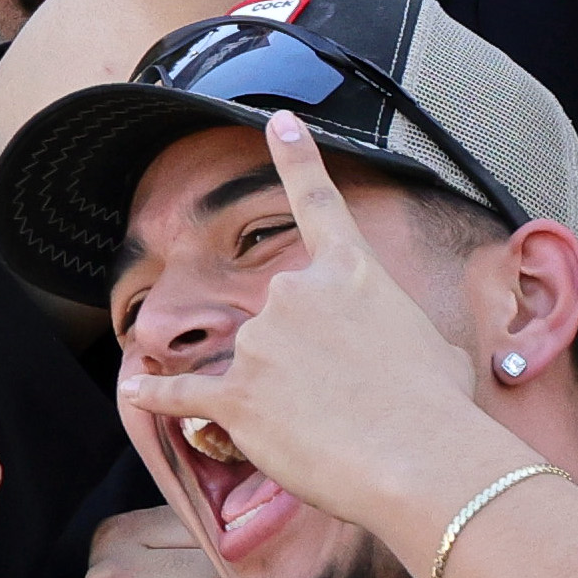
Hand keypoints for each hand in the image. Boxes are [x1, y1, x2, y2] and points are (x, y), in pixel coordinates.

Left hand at [136, 117, 511, 568]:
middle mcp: (294, 292)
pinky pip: (180, 394)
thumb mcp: (435, 345)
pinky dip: (157, 396)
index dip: (297, 158)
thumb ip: (395, 331)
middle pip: (279, 320)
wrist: (418, 455)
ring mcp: (258, 341)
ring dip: (277, 396)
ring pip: (249, 365)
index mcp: (350, 270)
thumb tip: (390, 351)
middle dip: (305, 360)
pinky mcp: (234, 394)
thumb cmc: (440, 406)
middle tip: (352, 401)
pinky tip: (138, 393)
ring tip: (327, 430)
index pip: (318, 202)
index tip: (278, 122)